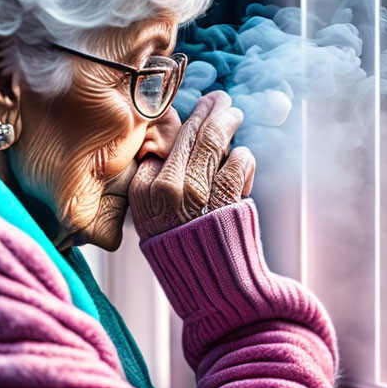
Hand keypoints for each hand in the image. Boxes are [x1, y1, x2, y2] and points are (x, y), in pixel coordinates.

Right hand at [129, 91, 255, 239]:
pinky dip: (244, 158)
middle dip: (207, 111)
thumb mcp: (153, 221)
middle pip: (188, 135)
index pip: (163, 146)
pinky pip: (238, 161)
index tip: (193, 115)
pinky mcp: (227, 198)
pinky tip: (243, 159)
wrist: (211, 287)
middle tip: (218, 99)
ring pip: (213, 140)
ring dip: (228, 121)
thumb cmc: (183, 252)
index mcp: (142, 192)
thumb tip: (175, 149)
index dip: (182, 126)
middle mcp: (165, 189)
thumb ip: (156, 186)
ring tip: (233, 113)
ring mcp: (196, 193)